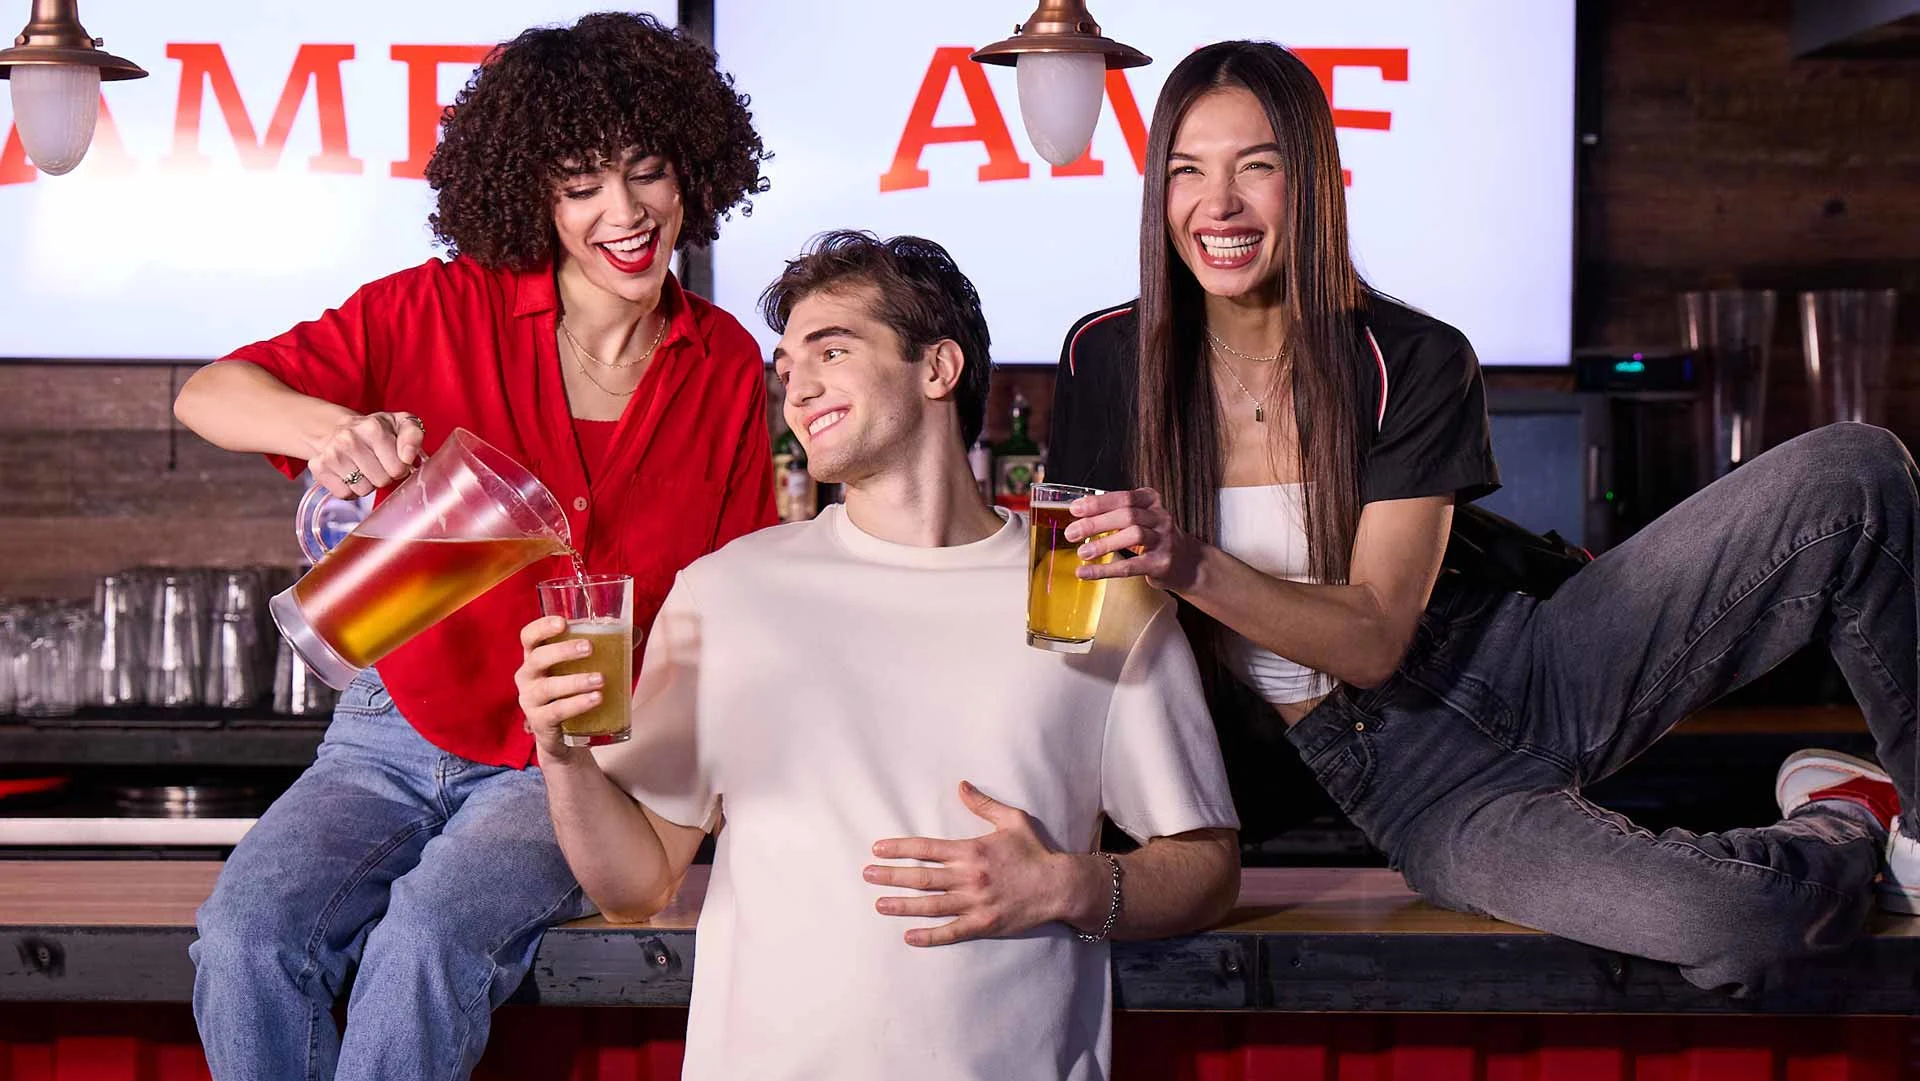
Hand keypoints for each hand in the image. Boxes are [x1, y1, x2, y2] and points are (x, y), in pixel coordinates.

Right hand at [308, 411, 426, 497]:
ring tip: (363, 467)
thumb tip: (408, 457)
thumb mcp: (401, 424)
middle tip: (378, 463)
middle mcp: (348, 439)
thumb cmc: (376, 430)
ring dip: (367, 483)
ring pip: (363, 490)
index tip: (394, 458)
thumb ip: (413, 436)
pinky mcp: (318, 468)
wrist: (339, 428)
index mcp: (372, 427)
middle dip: (384, 475)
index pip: (398, 468)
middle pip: (381, 481)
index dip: (400, 467)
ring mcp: (331, 454)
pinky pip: (344, 494)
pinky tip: (349, 473)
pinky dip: (350, 489)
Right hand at [515, 615, 602, 763]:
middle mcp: (527, 676)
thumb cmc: (570, 692)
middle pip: (538, 658)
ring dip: (576, 681)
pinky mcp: (540, 721)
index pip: (529, 637)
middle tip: (590, 648)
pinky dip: (577, 704)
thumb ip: (605, 649)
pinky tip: (596, 699)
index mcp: (535, 657)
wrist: (562, 736)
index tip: (563, 622)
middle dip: (563, 651)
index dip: (542, 627)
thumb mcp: (581, 669)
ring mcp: (531, 700)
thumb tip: (635, 633)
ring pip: (550, 687)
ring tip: (601, 679)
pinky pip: (557, 711)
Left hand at [865, 781, 1096, 946]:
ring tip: (879, 904)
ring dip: (902, 905)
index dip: (899, 848)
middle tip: (867, 875)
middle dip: (891, 876)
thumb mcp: (1012, 820)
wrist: (1060, 885)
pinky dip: (929, 936)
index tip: (877, 849)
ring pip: (930, 905)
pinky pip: (951, 932)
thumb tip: (961, 785)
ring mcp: (975, 903)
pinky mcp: (984, 924)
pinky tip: (909, 936)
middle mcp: (969, 877)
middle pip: (921, 877)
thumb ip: (983, 804)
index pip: (926, 848)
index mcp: (972, 850)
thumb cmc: (1035, 851)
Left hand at [1063, 487, 1206, 592]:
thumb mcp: (1141, 518)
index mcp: (1151, 501)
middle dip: (1096, 523)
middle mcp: (1160, 517)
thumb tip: (1078, 517)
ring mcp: (1163, 540)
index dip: (1098, 502)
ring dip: (1104, 543)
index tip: (1075, 509)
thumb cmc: (1155, 537)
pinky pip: (1131, 566)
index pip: (1124, 497)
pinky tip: (1086, 573)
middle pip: (1127, 515)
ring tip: (1082, 552)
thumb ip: (1116, 514)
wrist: (1188, 563)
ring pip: (1133, 535)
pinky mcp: (1161, 563)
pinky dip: (1105, 570)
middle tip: (1072, 532)